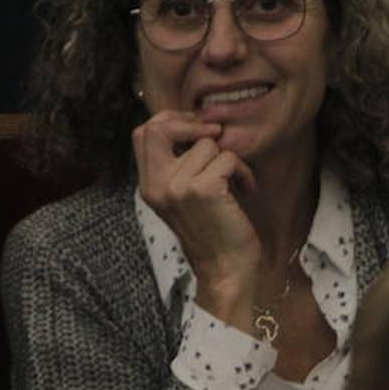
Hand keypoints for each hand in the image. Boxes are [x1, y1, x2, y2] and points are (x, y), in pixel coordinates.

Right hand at [132, 111, 260, 326]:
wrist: (225, 268)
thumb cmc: (214, 231)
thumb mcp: (185, 196)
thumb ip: (180, 166)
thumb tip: (198, 126)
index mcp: (148, 186)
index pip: (142, 133)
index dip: (170, 121)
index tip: (198, 129)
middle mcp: (156, 185)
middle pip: (157, 127)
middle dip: (191, 124)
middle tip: (215, 136)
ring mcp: (177, 187)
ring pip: (207, 144)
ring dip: (229, 159)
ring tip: (234, 182)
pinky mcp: (202, 190)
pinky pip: (228, 158)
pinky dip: (244, 172)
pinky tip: (246, 190)